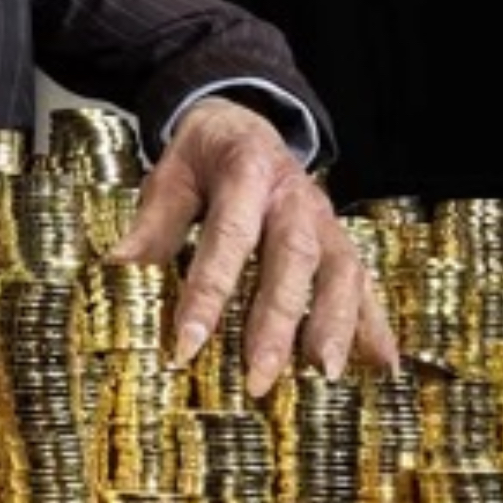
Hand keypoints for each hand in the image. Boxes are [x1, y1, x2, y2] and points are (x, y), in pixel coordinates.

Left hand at [109, 96, 399, 397]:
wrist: (245, 125)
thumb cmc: (202, 158)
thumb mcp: (171, 175)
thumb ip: (153, 222)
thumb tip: (119, 267)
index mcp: (247, 174)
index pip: (228, 238)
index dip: (208, 293)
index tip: (187, 344)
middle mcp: (295, 198)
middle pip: (293, 260)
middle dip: (277, 323)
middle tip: (257, 378)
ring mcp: (326, 221)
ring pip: (340, 273)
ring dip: (335, 326)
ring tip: (325, 376)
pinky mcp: (342, 241)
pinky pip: (364, 282)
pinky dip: (376, 324)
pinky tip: (384, 365)